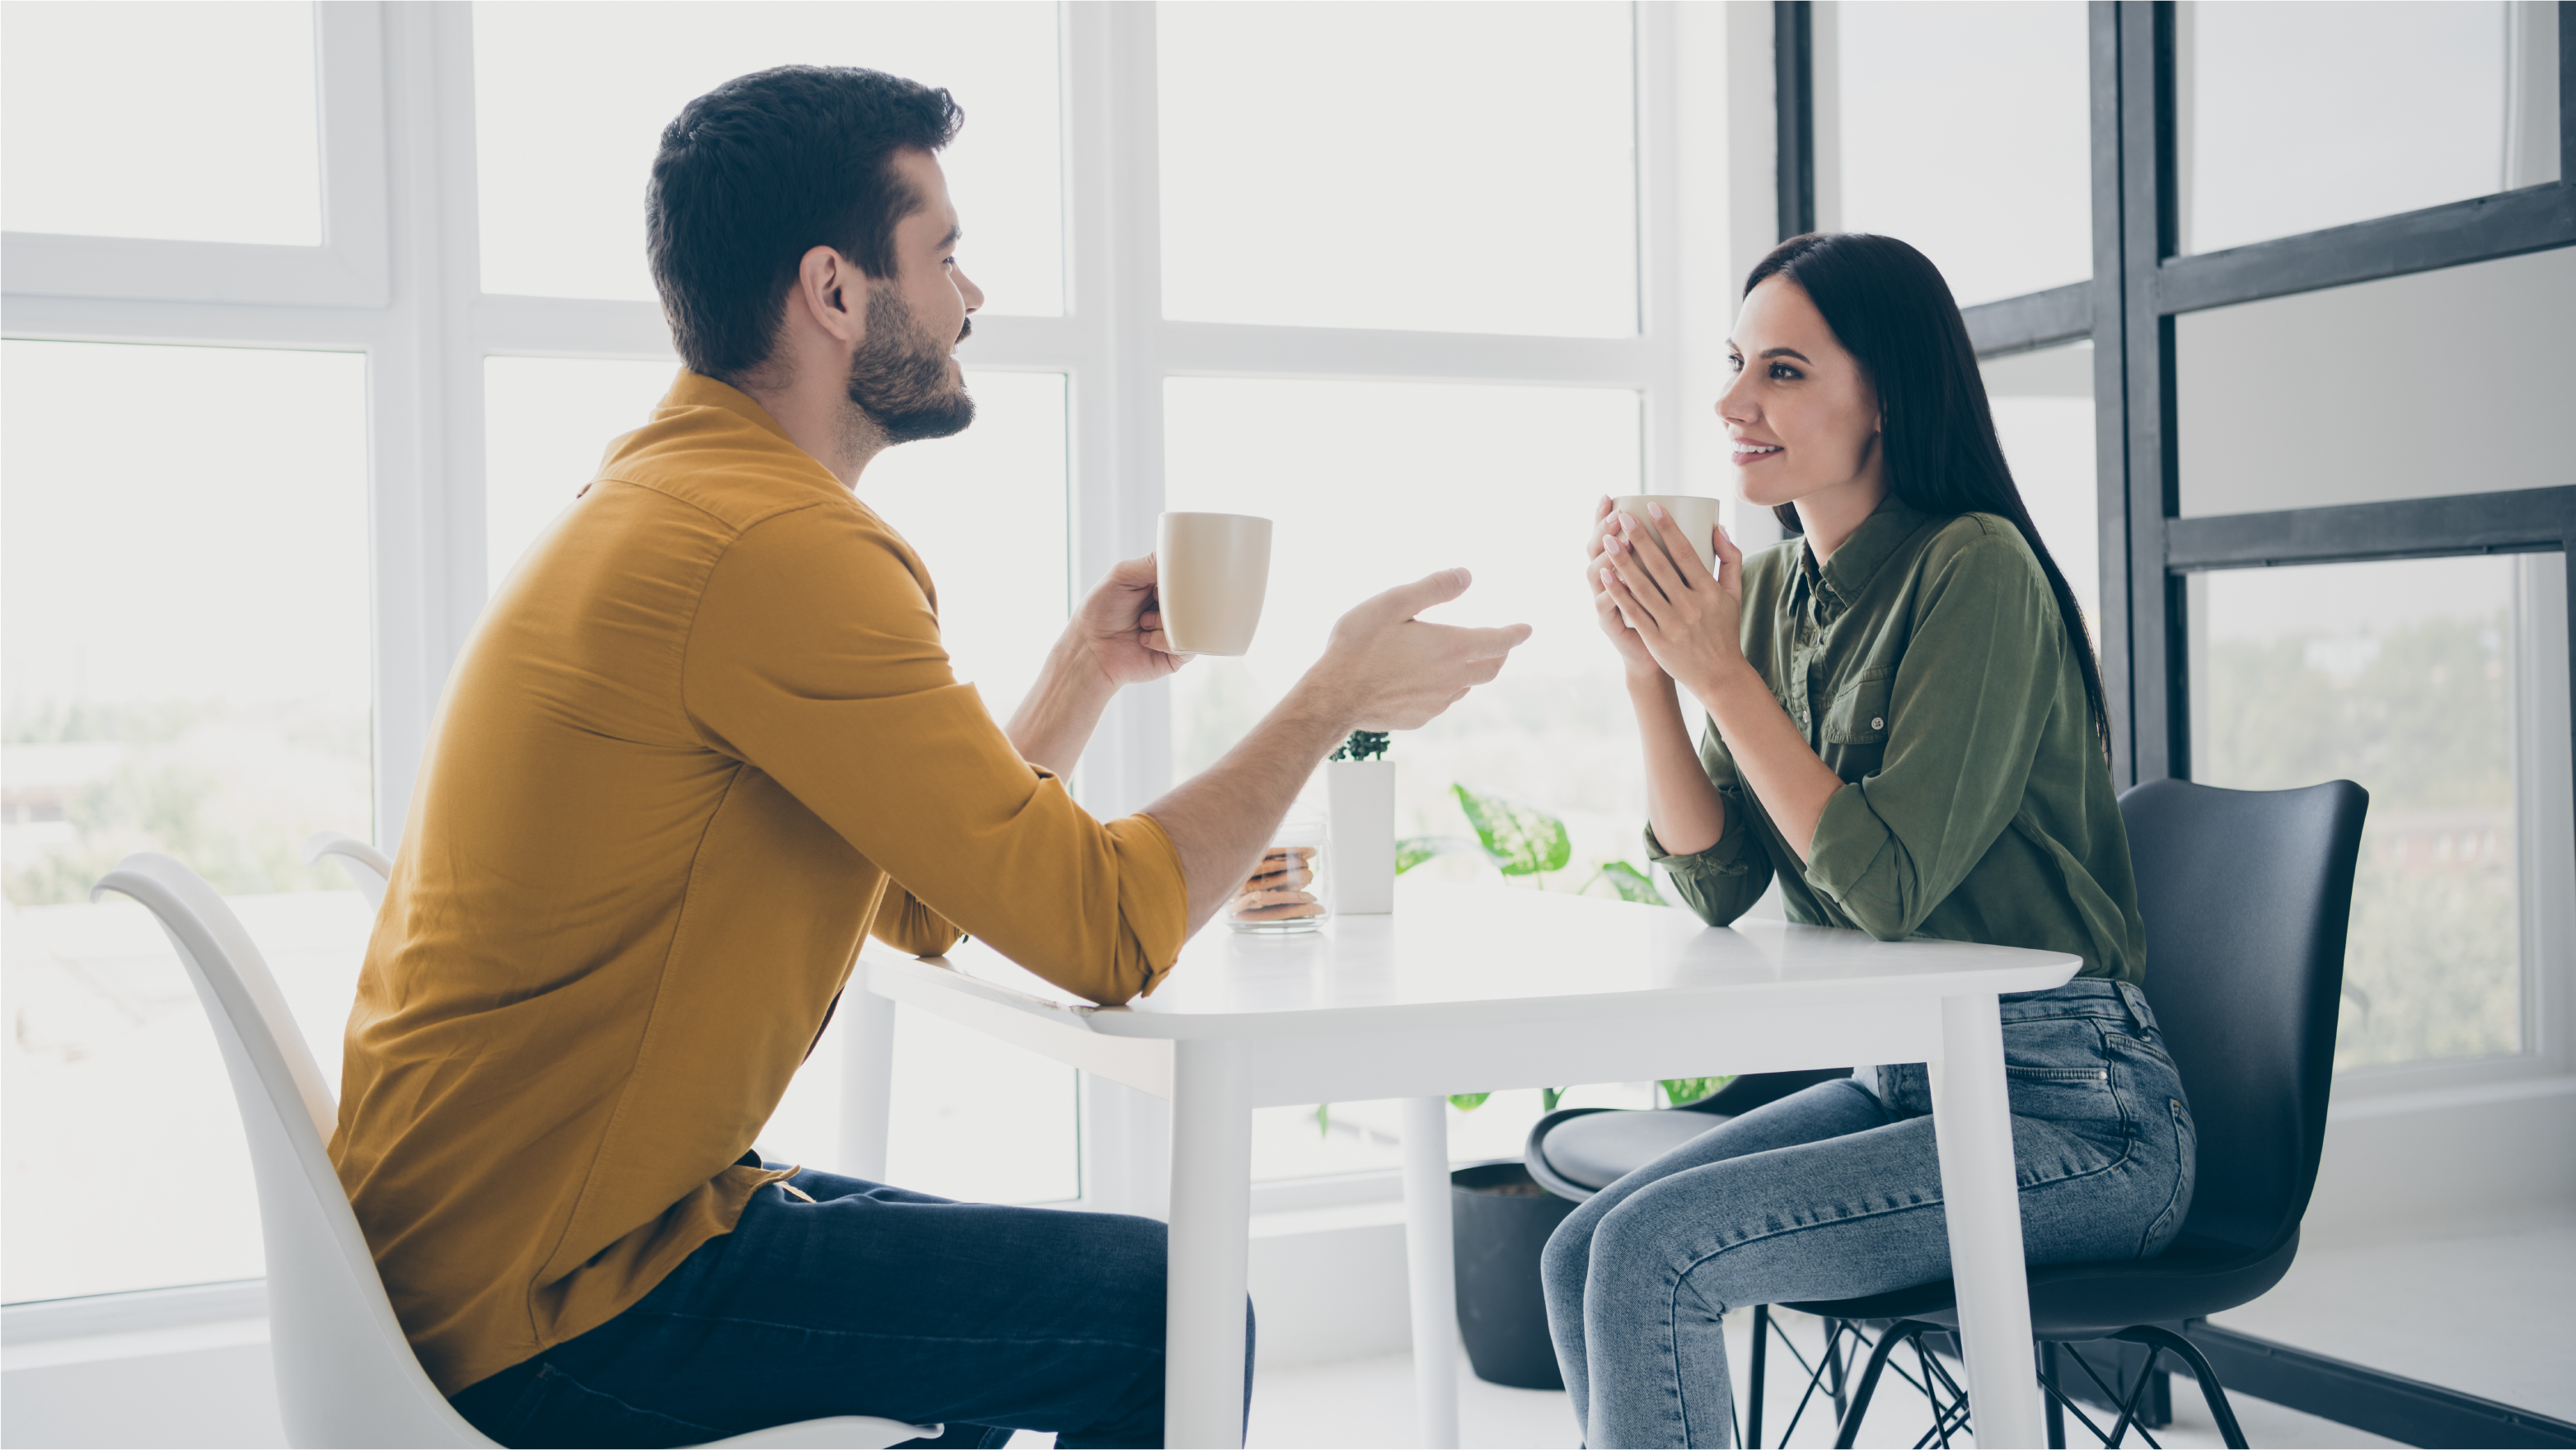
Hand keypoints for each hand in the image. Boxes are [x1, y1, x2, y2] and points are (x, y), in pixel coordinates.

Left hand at [1070, 553, 1186, 687]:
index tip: (1160, 583)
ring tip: (1143, 623)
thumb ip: (1150, 563)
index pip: (1187, 577)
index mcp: (1164, 587)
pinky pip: (1189, 646)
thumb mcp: (1122, 575)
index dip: (1179, 578)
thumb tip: (1180, 555)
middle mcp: (1173, 608)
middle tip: (1153, 600)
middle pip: (1195, 599)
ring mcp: (1177, 631)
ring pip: (1193, 622)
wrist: (1088, 648)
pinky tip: (1145, 640)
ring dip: (1166, 621)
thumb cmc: (1100, 610)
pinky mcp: (1177, 655)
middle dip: (1172, 600)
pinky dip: (1166, 641)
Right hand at [1301, 568, 1530, 730]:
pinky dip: (1447, 687)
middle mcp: (1451, 678)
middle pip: (1491, 669)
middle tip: (1502, 644)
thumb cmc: (1359, 645)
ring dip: (1473, 671)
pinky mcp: (1419, 717)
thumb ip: (1434, 588)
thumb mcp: (1393, 602)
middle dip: (1500, 654)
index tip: (1527, 628)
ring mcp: (1436, 702)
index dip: (1516, 633)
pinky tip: (1430, 681)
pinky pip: (1443, 701)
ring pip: (1467, 686)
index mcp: (1451, 647)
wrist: (1333, 697)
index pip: (1499, 641)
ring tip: (1465, 659)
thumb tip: (1467, 575)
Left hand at [1596, 503, 1750, 698]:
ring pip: (1642, 588)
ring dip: (1622, 562)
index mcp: (1710, 591)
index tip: (1651, 506)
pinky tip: (1606, 575)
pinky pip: (1634, 612)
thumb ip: (1730, 559)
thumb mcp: (1734, 594)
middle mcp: (1691, 606)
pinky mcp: (1657, 640)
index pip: (1685, 552)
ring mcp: (1672, 624)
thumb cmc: (1724, 629)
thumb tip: (1717, 526)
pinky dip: (1619, 593)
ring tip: (1607, 541)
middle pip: (1660, 567)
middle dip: (1639, 539)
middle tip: (1622, 517)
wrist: (1718, 676)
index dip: (1667, 527)